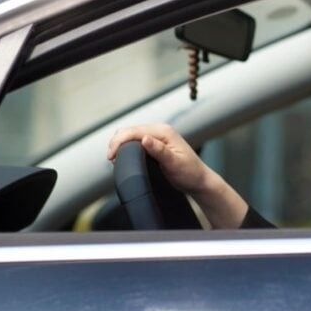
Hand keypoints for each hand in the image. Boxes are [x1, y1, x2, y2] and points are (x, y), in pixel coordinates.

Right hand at [106, 123, 248, 228]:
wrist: (199, 180)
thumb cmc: (190, 173)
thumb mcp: (174, 163)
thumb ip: (159, 150)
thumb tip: (144, 139)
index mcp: (164, 131)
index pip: (134, 131)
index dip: (119, 142)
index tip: (111, 156)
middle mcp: (160, 130)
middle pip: (130, 130)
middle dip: (116, 142)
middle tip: (111, 159)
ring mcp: (157, 136)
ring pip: (131, 135)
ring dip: (120, 144)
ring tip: (114, 159)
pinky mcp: (155, 143)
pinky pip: (136, 141)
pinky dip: (126, 147)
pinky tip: (123, 157)